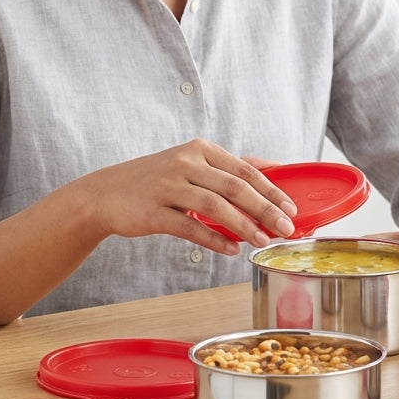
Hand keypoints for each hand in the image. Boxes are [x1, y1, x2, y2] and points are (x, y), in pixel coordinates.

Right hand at [80, 139, 296, 253]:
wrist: (106, 194)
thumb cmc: (156, 181)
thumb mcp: (191, 164)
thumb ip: (228, 169)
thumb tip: (273, 171)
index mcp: (200, 149)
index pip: (244, 169)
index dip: (272, 189)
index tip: (291, 207)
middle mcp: (185, 162)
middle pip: (234, 187)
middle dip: (265, 208)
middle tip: (286, 227)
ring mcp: (168, 186)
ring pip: (214, 206)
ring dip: (243, 226)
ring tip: (263, 241)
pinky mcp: (153, 211)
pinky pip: (189, 228)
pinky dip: (213, 239)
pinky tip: (231, 249)